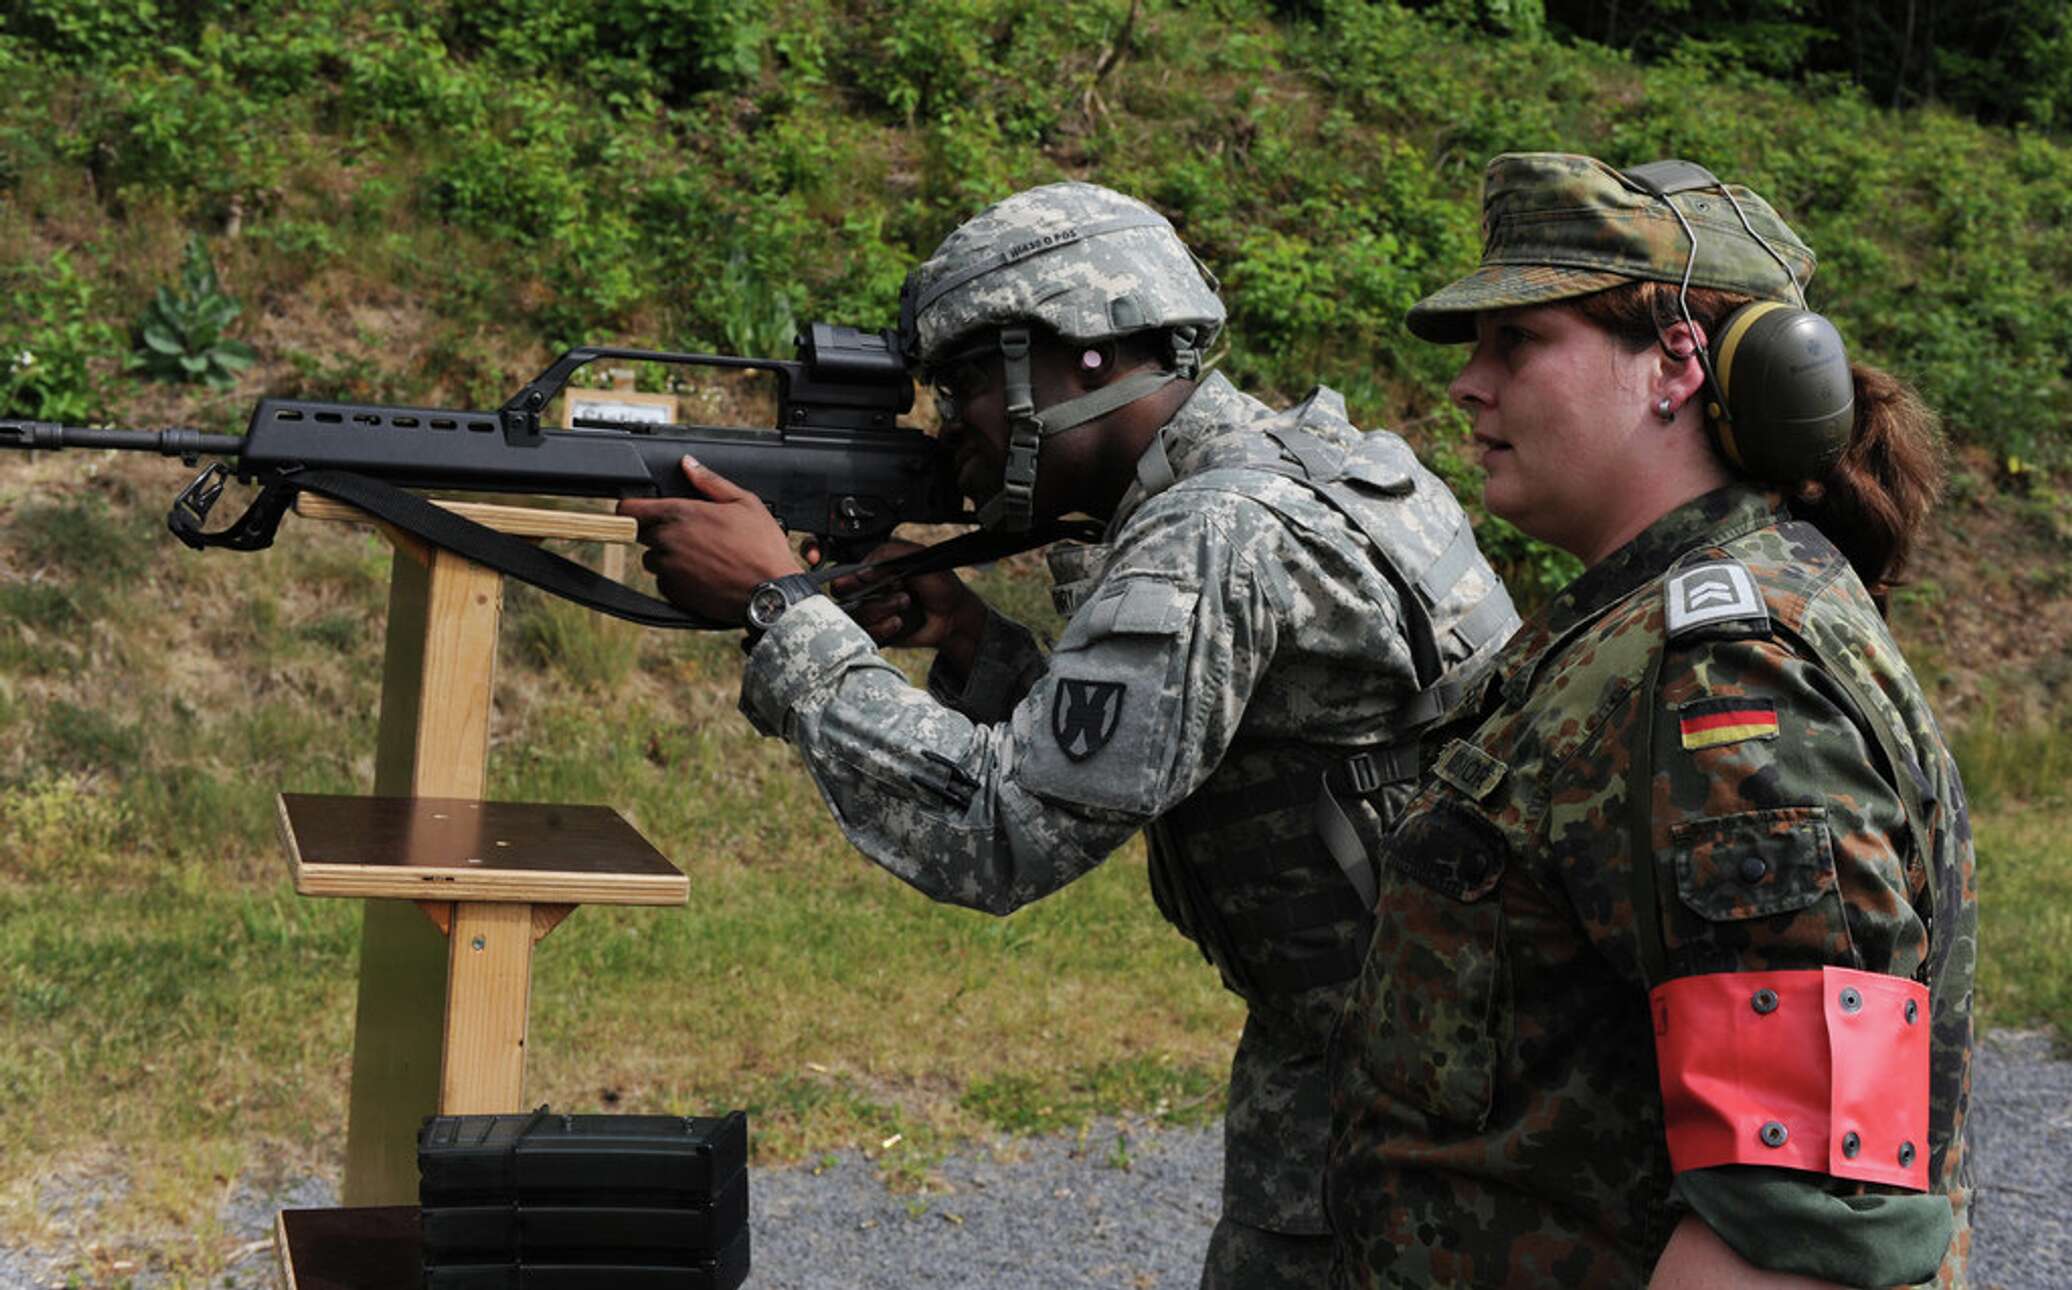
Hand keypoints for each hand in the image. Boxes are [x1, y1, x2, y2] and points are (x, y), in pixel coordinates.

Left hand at [617, 456, 802, 623]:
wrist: (770, 593)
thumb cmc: (761, 548)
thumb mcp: (745, 503)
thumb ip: (710, 481)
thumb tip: (689, 464)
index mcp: (681, 514)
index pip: (629, 508)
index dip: (632, 507)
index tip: (640, 510)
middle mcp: (667, 541)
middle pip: (641, 534)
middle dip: (658, 532)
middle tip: (689, 534)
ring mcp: (668, 569)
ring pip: (652, 559)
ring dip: (667, 557)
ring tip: (700, 556)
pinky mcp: (673, 593)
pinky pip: (664, 582)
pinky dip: (677, 578)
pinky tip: (703, 575)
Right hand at [806, 538, 987, 660]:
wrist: (954, 616)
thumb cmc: (938, 584)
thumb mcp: (916, 558)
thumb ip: (888, 555)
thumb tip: (861, 571)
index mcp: (873, 570)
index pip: (842, 572)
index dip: (844, 577)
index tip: (854, 579)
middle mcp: (867, 592)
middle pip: (843, 595)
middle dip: (863, 591)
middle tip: (891, 587)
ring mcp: (871, 614)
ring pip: (856, 614)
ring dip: (881, 606)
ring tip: (905, 600)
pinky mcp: (878, 634)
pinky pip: (866, 634)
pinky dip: (882, 628)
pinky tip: (898, 622)